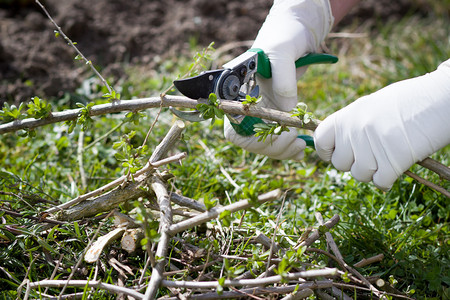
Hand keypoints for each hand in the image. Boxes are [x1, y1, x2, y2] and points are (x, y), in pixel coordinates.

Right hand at [225, 0, 333, 159]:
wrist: (296, 33)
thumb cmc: (283, 36)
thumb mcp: (283, 52)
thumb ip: (283, 78)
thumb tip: (287, 108)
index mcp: (237, 92)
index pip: (234, 128)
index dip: (251, 140)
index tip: (278, 136)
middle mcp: (246, 104)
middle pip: (249, 140)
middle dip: (271, 147)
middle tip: (294, 142)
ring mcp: (261, 109)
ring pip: (264, 142)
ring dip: (282, 149)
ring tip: (301, 145)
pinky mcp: (275, 112)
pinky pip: (277, 137)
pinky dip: (288, 146)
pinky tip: (300, 147)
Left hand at [314, 59, 449, 189]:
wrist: (442, 99)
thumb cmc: (410, 100)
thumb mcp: (372, 106)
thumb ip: (352, 125)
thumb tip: (335, 146)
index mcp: (347, 115)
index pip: (320, 140)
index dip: (327, 151)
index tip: (336, 153)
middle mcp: (355, 130)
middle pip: (340, 164)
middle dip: (354, 163)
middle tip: (374, 153)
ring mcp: (372, 146)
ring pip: (359, 175)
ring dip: (373, 171)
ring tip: (389, 154)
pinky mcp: (392, 161)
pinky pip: (379, 182)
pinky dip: (388, 178)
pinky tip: (399, 164)